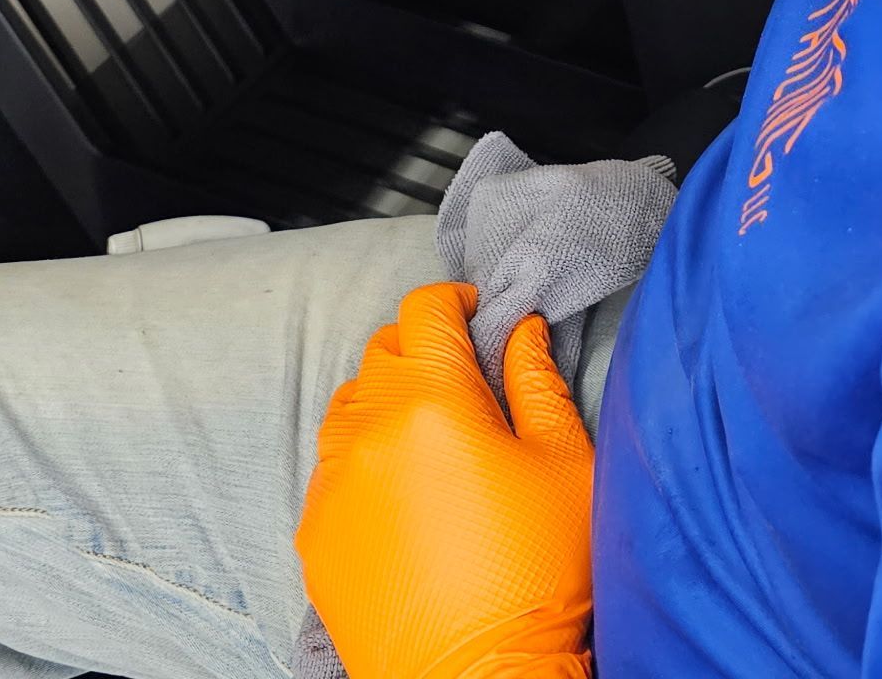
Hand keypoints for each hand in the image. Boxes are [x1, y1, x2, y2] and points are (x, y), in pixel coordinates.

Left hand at [297, 281, 594, 678]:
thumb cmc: (540, 580)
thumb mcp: (566, 466)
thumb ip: (538, 382)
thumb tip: (519, 330)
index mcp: (433, 400)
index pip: (425, 310)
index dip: (455, 301)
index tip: (477, 314)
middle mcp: (368, 430)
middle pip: (383, 352)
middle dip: (423, 349)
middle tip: (464, 380)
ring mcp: (333, 485)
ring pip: (349, 406)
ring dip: (386, 401)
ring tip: (431, 437)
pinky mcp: (315, 536)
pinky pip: (330, 469)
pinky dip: (361, 461)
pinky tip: (403, 493)